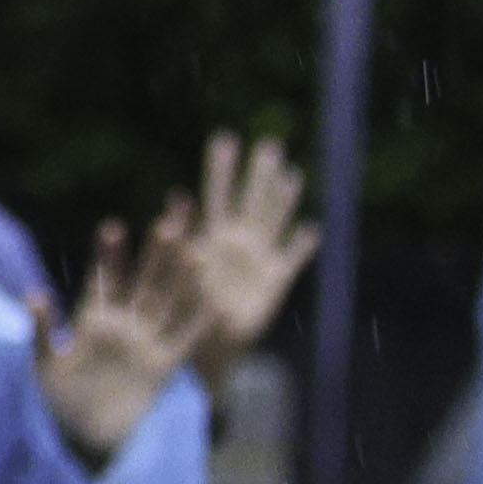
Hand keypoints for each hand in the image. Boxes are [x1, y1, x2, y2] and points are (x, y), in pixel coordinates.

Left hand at [36, 220, 193, 463]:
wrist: (83, 440)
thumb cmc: (58, 402)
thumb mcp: (44, 366)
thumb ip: (41, 330)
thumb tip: (32, 293)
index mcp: (93, 321)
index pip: (103, 281)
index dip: (108, 256)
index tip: (112, 227)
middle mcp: (123, 327)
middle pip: (140, 284)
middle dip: (152, 257)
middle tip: (164, 224)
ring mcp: (145, 344)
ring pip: (166, 305)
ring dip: (179, 280)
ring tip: (192, 250)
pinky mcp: (162, 367)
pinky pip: (184, 341)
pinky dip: (198, 324)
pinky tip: (215, 302)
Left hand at [163, 133, 313, 363]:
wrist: (204, 345)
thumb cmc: (183, 310)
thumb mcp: (178, 275)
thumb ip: (180, 244)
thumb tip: (170, 209)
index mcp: (209, 237)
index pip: (216, 194)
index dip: (221, 168)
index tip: (223, 138)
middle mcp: (235, 243)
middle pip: (250, 200)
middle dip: (259, 173)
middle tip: (268, 143)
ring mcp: (256, 260)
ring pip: (273, 222)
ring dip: (283, 200)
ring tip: (291, 174)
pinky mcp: (274, 283)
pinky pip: (292, 259)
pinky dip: (302, 246)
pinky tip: (312, 229)